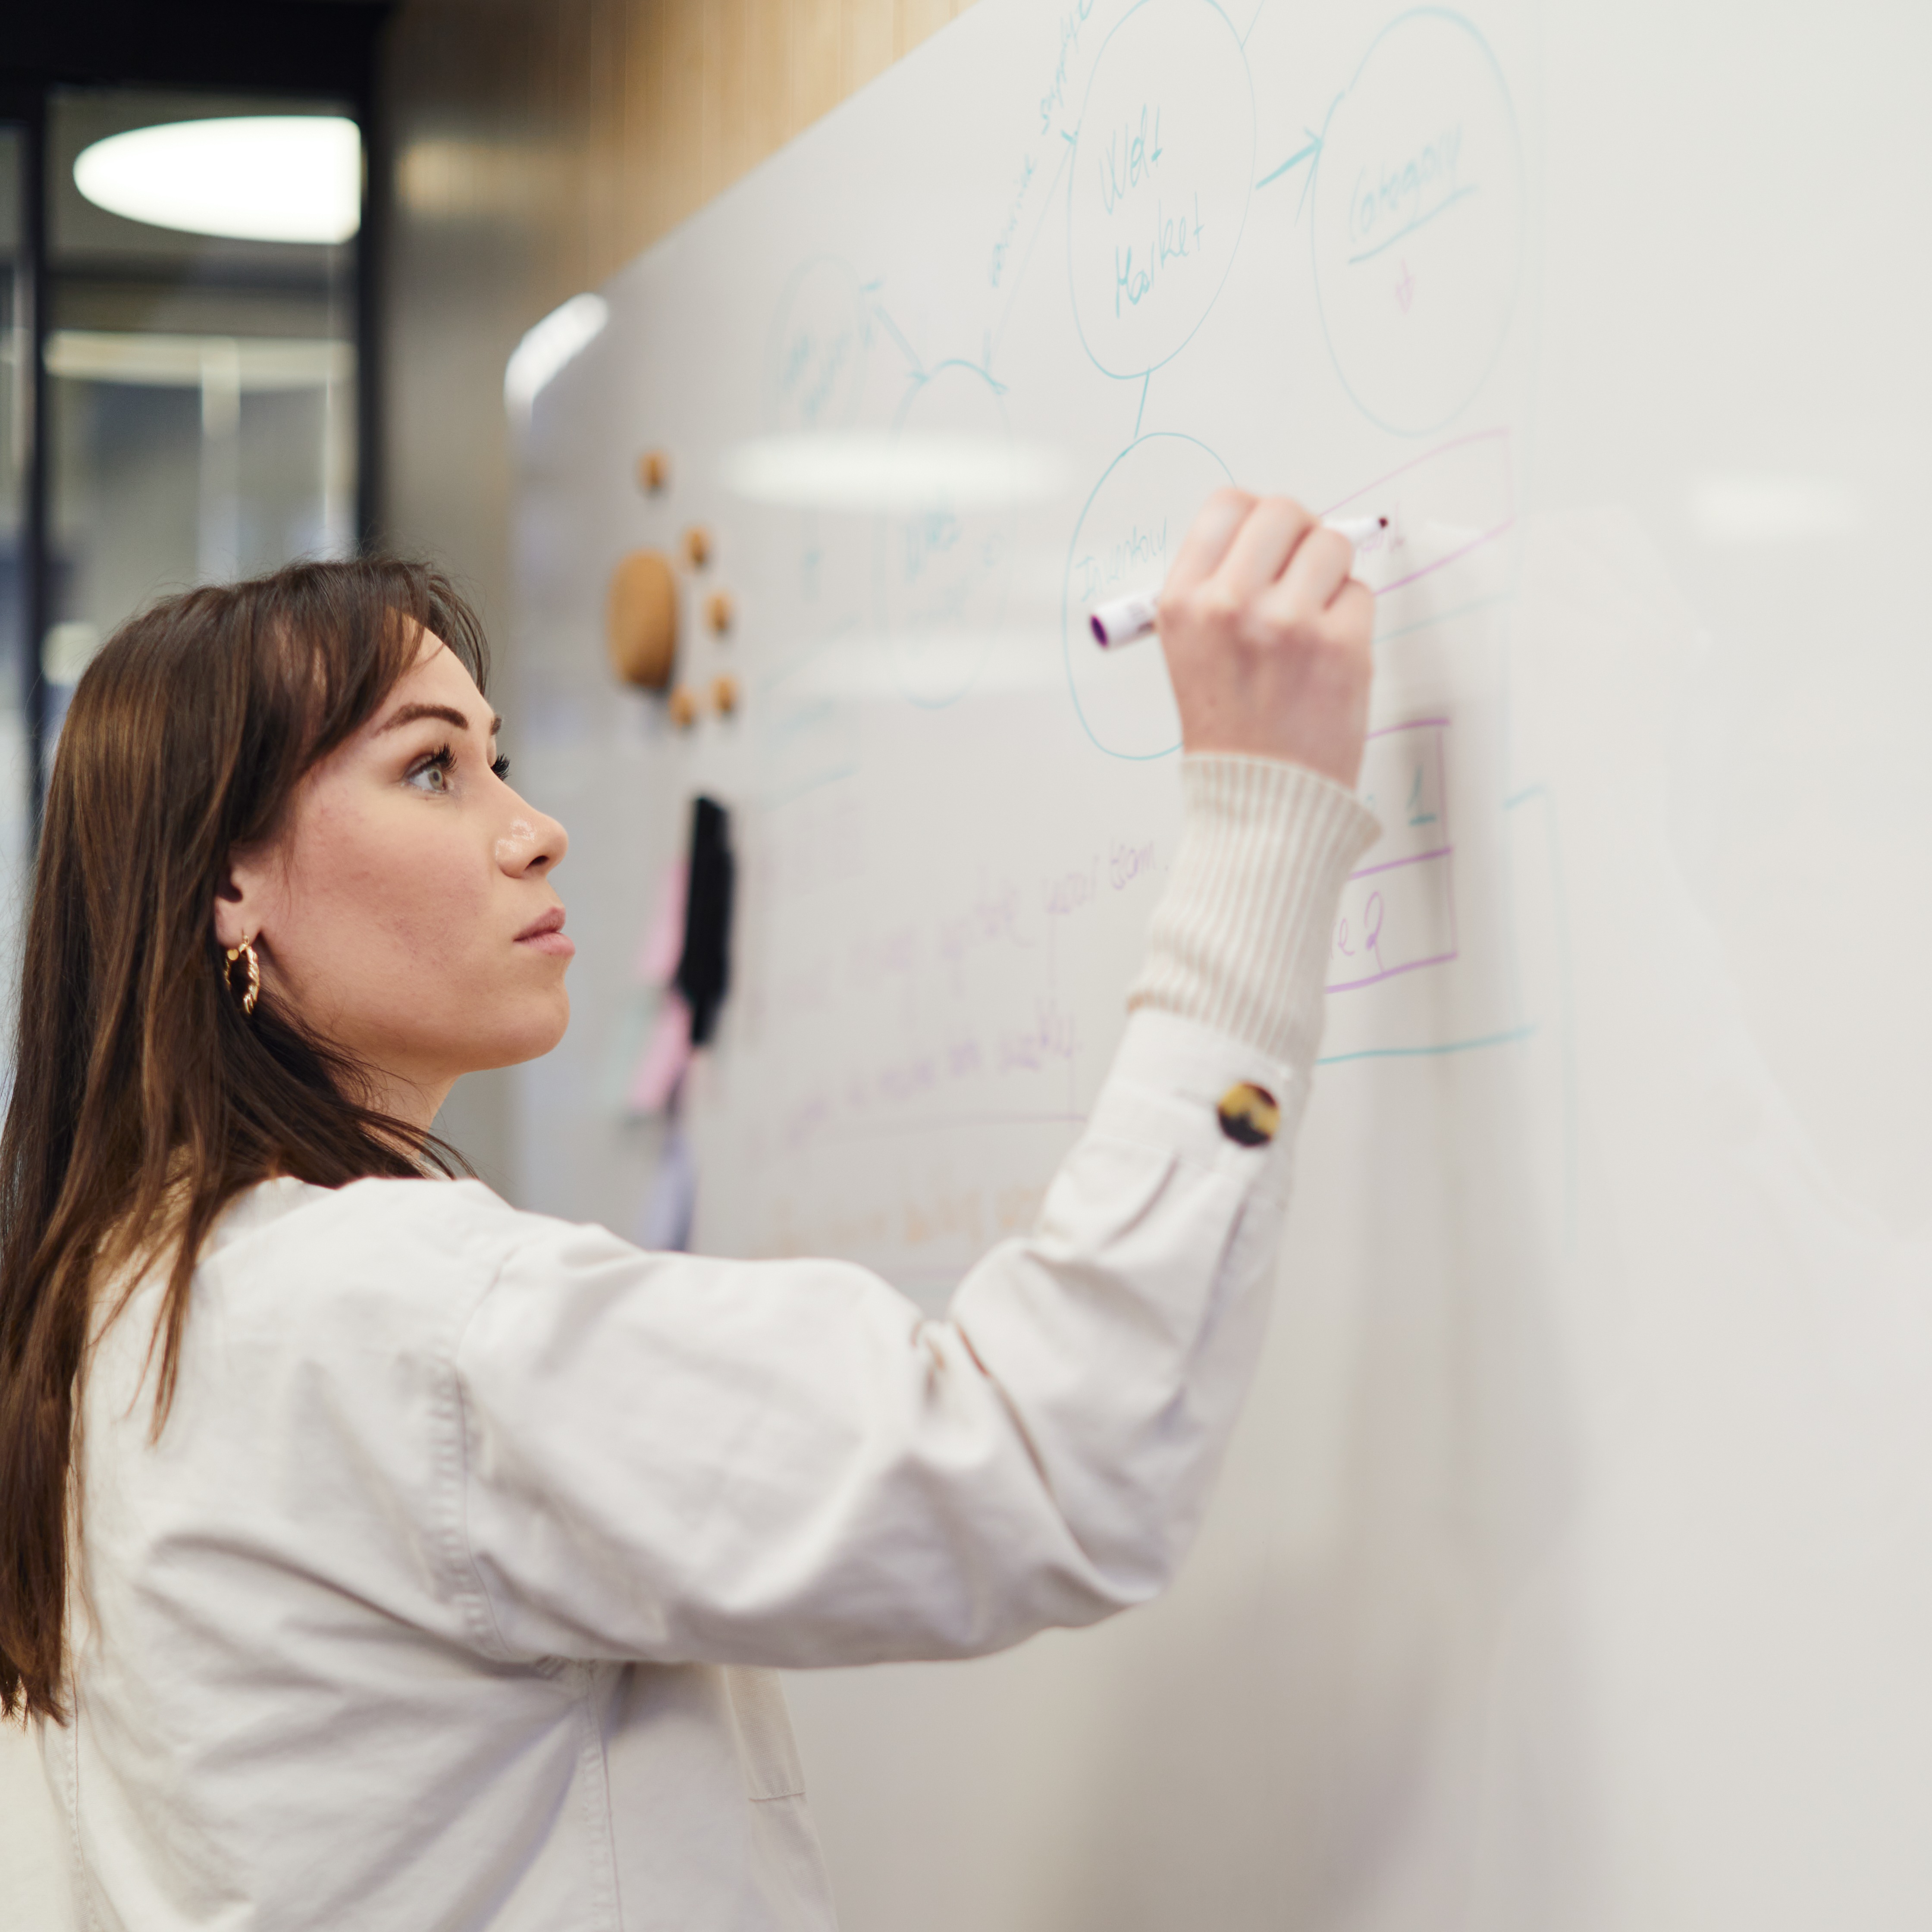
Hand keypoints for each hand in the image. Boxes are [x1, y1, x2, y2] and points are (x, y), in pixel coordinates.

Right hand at [1156, 489, 1374, 788]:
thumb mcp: (1190, 651)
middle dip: (1299, 536)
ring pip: (1330, 545)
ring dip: (1330, 576)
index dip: (1255, 517)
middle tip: (1299, 575)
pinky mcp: (1340, 644)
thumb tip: (1272, 535)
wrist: (1261, 800)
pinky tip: (1328, 656)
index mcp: (1184, 602)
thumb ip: (1218, 586)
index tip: (1268, 543)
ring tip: (1312, 620)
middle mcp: (1229, 604)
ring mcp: (1287, 622)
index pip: (1226, 506)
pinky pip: (1360, 594)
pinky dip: (1351, 619)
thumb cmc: (1230, 731)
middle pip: (1283, 511)